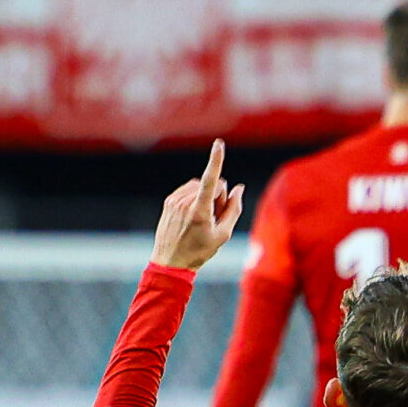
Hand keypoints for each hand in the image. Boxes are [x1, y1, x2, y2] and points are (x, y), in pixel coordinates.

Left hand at [152, 139, 245, 271]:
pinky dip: (195, 198)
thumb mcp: (223, 235)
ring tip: (202, 219)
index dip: (216, 160)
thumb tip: (238, 188)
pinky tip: (193, 216)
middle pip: (213, 185)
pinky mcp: (169, 201)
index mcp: (200, 211)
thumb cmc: (199, 251)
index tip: (219, 144)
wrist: (170, 262)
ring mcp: (175, 200)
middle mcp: (185, 202)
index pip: (211, 180)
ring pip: (201, 186)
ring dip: (207, 197)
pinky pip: (189, 190)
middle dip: (219, 196)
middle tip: (215, 218)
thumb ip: (234, 209)